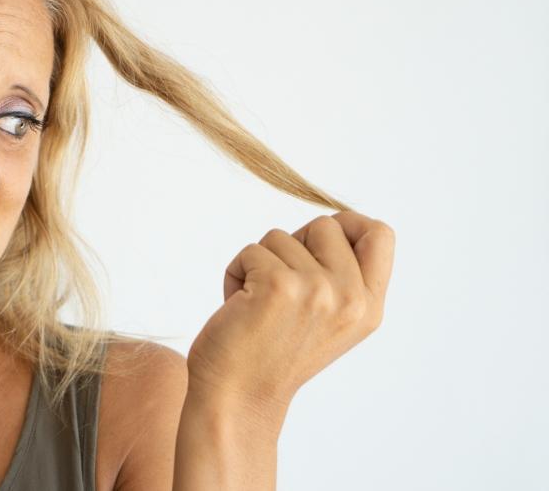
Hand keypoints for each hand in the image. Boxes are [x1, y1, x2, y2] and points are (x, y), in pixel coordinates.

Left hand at [186, 210, 395, 413]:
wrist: (238, 396)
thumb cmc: (271, 350)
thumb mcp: (328, 317)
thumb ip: (341, 275)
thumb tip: (336, 220)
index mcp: (369, 306)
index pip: (380, 233)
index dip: (346, 224)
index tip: (315, 244)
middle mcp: (351, 298)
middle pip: (325, 224)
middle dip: (293, 244)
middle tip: (278, 285)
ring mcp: (318, 290)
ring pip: (280, 236)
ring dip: (258, 264)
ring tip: (256, 304)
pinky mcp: (279, 285)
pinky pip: (250, 251)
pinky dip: (235, 273)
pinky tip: (239, 307)